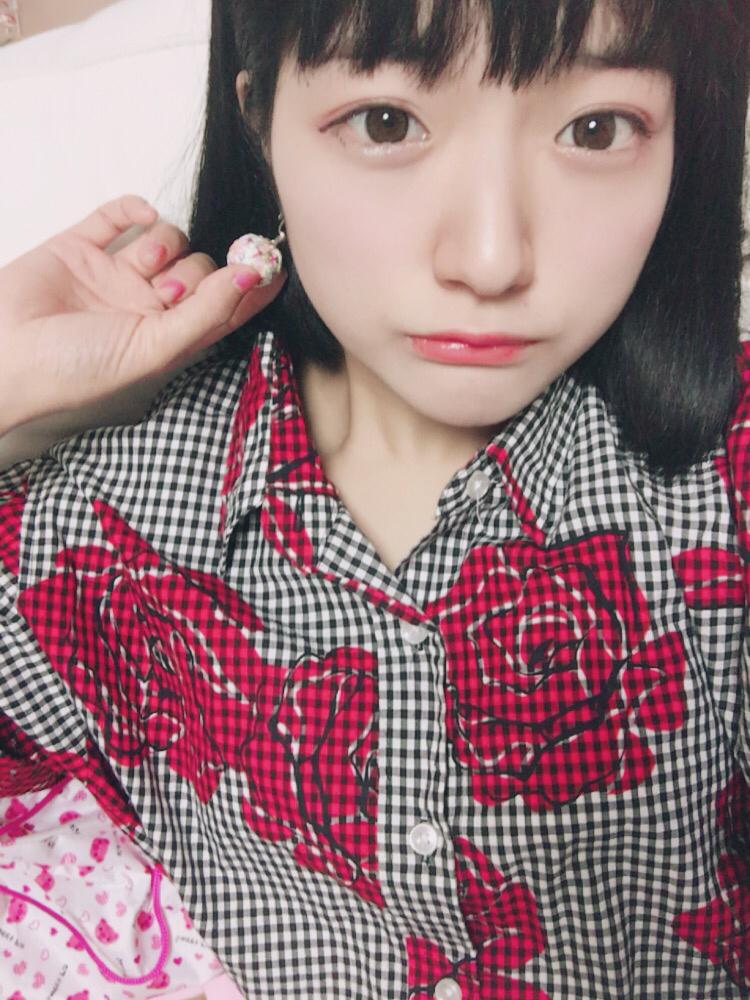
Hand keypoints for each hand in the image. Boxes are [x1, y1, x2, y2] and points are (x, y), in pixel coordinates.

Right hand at [0, 195, 284, 434]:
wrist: (3, 353)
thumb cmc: (78, 369)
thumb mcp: (154, 349)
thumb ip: (205, 313)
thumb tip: (251, 278)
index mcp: (171, 337)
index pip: (225, 305)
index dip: (252, 284)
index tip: (275, 261)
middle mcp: (149, 306)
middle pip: (201, 267)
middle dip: (196, 272)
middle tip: (169, 290)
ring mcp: (117, 274)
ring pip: (168, 238)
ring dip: (167, 243)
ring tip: (143, 267)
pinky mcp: (84, 247)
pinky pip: (120, 213)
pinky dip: (136, 206)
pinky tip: (140, 215)